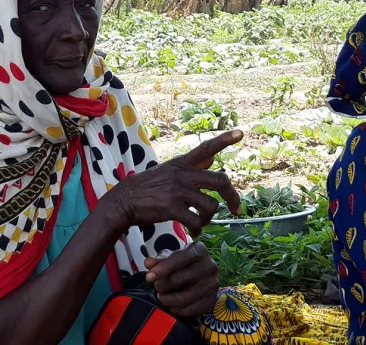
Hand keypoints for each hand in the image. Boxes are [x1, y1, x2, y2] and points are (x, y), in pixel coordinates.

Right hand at [108, 130, 242, 235]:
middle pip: (220, 180)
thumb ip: (192, 166)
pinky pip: (196, 221)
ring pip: (211, 205)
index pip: (206, 147)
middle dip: (232, 197)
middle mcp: (182, 174)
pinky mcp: (172, 208)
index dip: (224, 139)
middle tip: (236, 209)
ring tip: (201, 222)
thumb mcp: (169, 171)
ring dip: (209, 218)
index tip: (241, 133)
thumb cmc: (148, 187)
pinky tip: (194, 231)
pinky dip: (198, 229)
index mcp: (182, 164)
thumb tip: (212, 159)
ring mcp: (178, 191)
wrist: (124, 201)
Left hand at [144, 242, 217, 316]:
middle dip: (163, 285)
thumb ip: (158, 260)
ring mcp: (213, 283)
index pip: (180, 258)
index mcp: (199, 250)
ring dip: (169, 300)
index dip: (163, 268)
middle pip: (182, 278)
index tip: (149, 277)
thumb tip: (148, 263)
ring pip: (186, 297)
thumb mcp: (169, 257)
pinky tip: (171, 306)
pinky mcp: (212, 300)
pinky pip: (192, 310)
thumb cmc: (180, 263)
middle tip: (156, 287)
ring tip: (161, 297)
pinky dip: (178, 310)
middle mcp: (210, 265)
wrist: (198, 273)